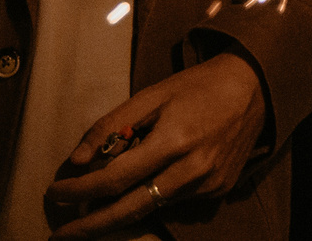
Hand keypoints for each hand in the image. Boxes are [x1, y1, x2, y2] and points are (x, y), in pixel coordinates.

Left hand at [46, 54, 267, 237]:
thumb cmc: (199, 86)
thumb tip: (77, 160)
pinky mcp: (219, 189)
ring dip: (118, 211)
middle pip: (128, 211)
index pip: (113, 180)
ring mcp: (208, 184)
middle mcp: (192, 170)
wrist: (257, 86)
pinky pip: (174, 201)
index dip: (78, 191)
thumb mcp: (152, 94)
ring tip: (94, 210)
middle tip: (59, 234)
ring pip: (151, 208)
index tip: (54, 192)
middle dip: (88, 227)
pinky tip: (147, 183)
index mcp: (174, 141)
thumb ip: (112, 125)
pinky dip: (152, 196)